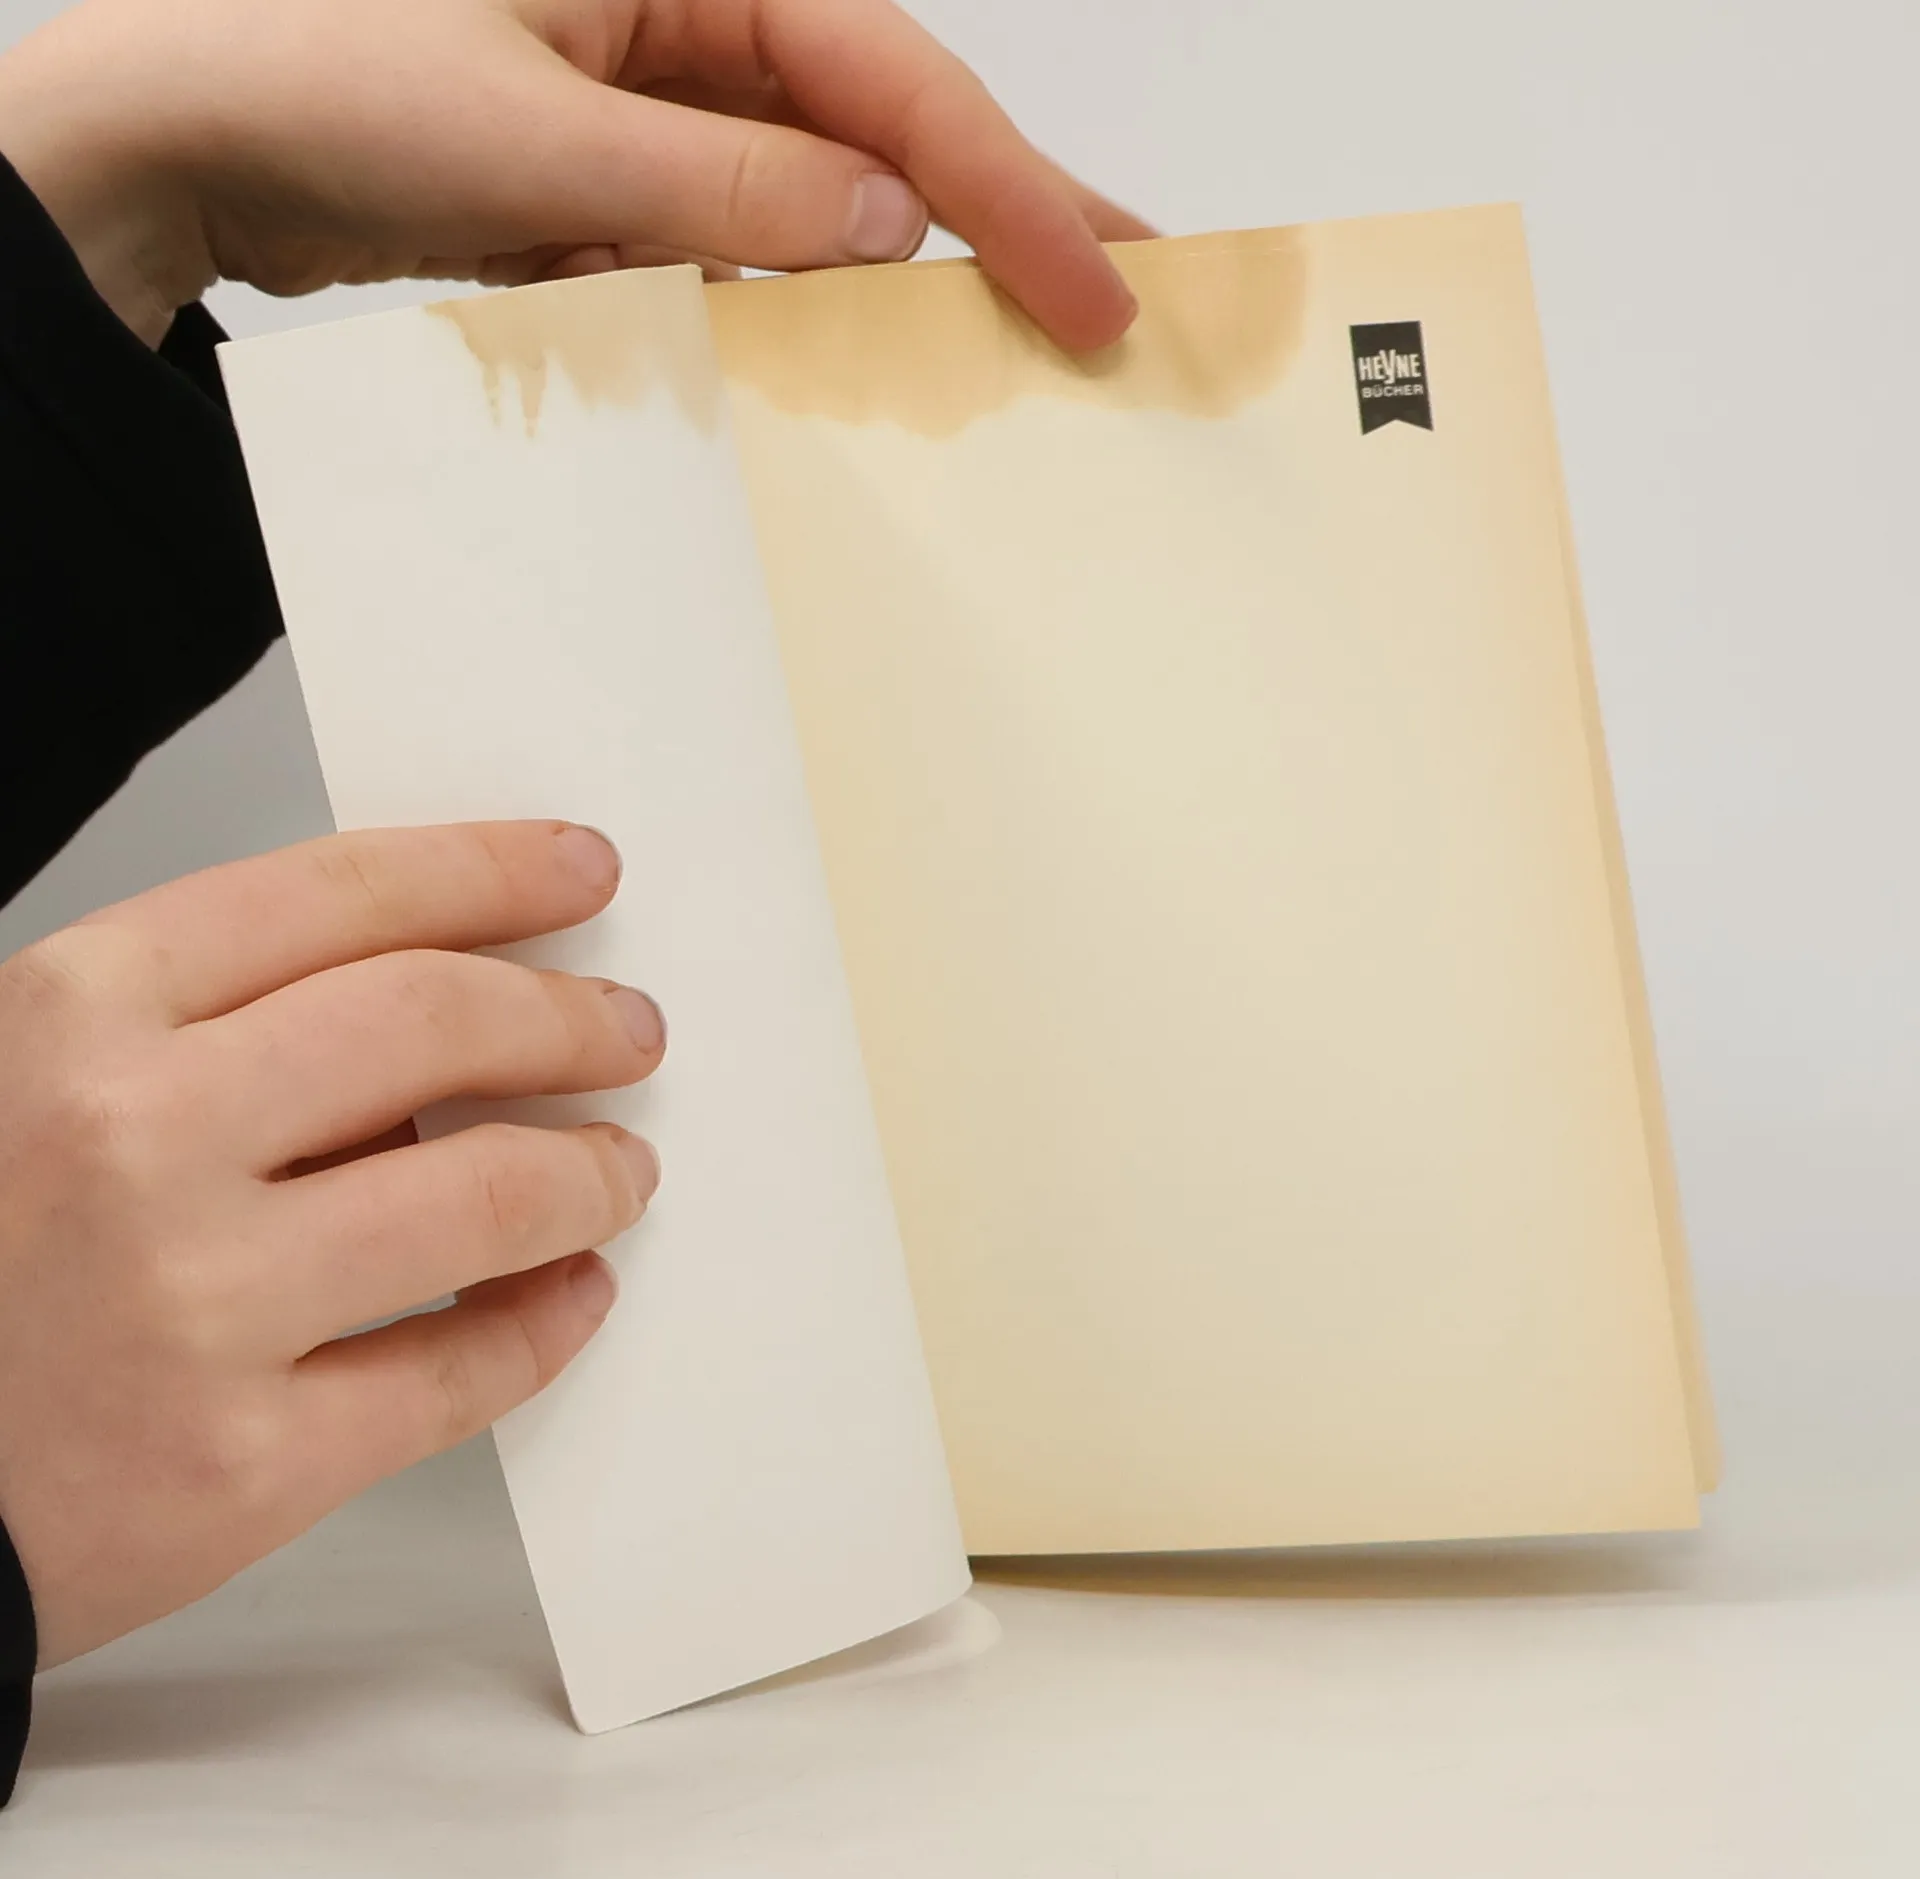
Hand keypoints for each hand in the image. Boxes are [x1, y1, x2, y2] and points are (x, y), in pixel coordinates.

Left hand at [0, 0, 1150, 352]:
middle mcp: (683, 23)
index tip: (1095, 284)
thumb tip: (887, 227)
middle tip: (1123, 293)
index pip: (887, 76)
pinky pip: (732, 253)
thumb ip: (722, 187)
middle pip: (882, 124)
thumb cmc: (306, 77)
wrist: (172, 144)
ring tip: (1006, 358)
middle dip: (1002, 212)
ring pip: (813, 203)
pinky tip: (836, 366)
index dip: (1006, 186)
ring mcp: (651, 108)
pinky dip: (776, 313)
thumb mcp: (530, 136)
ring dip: (892, 286)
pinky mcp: (616, 186)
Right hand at [0, 820, 664, 1667]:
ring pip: (483, 1196)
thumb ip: (200, 1034)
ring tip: (618, 1169)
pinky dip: (546, 1325)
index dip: (490, 870)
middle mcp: (134, 1139)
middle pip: (437, 1023)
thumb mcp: (24, 1083)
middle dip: (567, 1017)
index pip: (342, 894)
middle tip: (624, 1030)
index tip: (578, 871)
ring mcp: (191, 1305)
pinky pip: (458, 1374)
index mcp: (74, 1015)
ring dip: (589, 1173)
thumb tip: (428, 1026)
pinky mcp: (237, 1467)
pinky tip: (569, 1294)